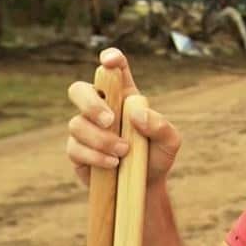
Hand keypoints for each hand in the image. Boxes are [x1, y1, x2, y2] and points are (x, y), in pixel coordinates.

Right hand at [66, 47, 180, 186]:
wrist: (145, 187)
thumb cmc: (157, 156)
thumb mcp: (170, 141)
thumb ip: (160, 125)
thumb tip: (137, 114)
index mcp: (125, 97)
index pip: (114, 70)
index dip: (110, 59)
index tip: (109, 60)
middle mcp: (101, 108)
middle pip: (79, 90)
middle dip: (91, 103)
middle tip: (111, 120)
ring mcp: (85, 129)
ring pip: (76, 123)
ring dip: (101, 139)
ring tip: (123, 152)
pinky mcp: (77, 151)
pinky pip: (75, 148)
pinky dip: (95, 156)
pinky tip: (112, 163)